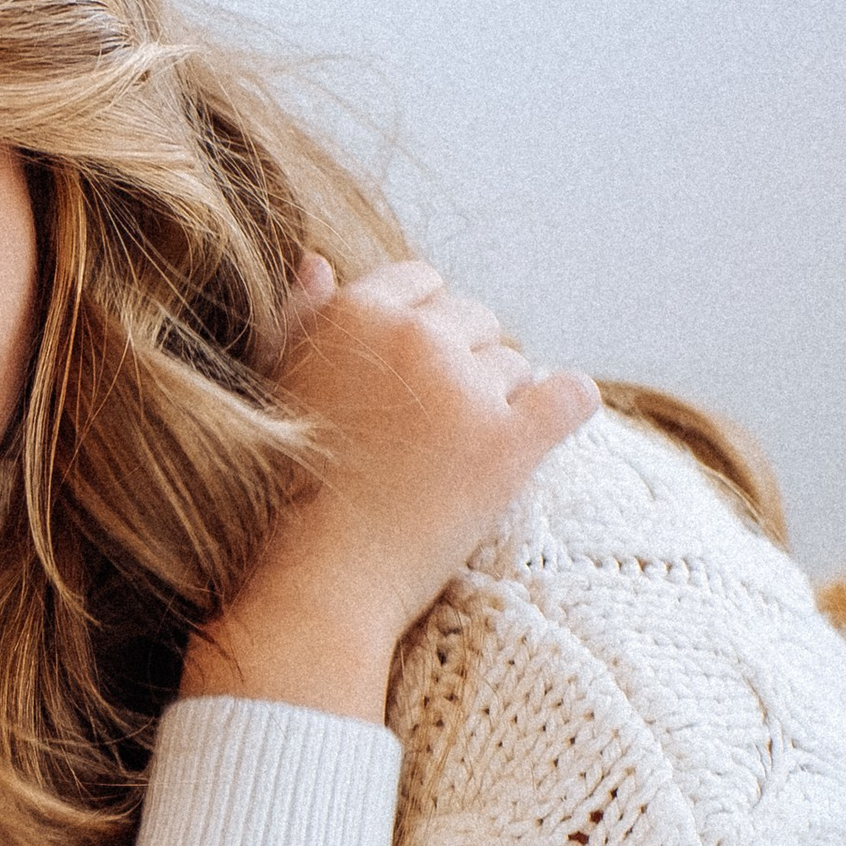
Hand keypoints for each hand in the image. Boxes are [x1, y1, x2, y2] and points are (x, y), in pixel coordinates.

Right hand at [185, 255, 598, 719]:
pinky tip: (543, 432)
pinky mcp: (508, 442)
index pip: (420, 282)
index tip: (408, 382)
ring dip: (498, 402)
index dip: (421, 330)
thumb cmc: (282, 495)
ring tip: (455, 460)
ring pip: (515, 364)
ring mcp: (464, 387)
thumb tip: (319, 260)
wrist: (314, 585)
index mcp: (353, 313)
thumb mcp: (274, 388)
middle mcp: (412, 335)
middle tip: (432, 431)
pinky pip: (570, 396)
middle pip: (475, 318)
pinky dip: (567, 408)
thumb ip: (300, 318)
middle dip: (463, 363)